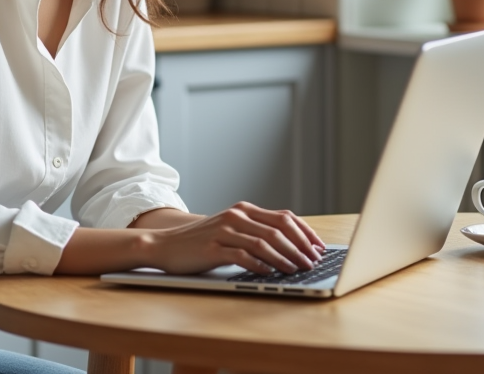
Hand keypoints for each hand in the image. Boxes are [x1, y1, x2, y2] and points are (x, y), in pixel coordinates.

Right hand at [146, 202, 324, 275]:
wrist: (165, 245)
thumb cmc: (201, 241)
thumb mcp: (231, 229)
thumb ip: (255, 232)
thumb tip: (291, 246)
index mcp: (244, 210)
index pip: (284, 217)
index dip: (305, 233)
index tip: (319, 247)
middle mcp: (236, 216)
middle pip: (278, 230)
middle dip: (300, 247)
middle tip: (313, 262)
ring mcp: (224, 231)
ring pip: (264, 243)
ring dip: (285, 258)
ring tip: (297, 270)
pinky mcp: (213, 248)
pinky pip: (242, 256)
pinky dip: (260, 265)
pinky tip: (270, 273)